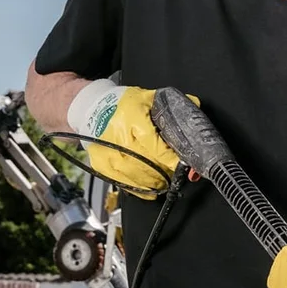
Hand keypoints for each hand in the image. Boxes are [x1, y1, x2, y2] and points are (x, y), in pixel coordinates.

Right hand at [70, 83, 189, 196]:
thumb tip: (194, 106)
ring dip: (154, 182)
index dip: (170, 157)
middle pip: (146, 162)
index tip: (183, 164)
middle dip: (165, 172)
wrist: (92, 107)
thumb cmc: (122, 104)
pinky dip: (139, 189)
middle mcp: (117, 136)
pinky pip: (122, 182)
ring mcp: (107, 152)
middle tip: (177, 174)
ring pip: (135, 175)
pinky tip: (150, 189)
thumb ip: (171, 105)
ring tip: (166, 182)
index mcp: (131, 117)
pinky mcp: (100, 164)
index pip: (154, 144)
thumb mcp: (148, 98)